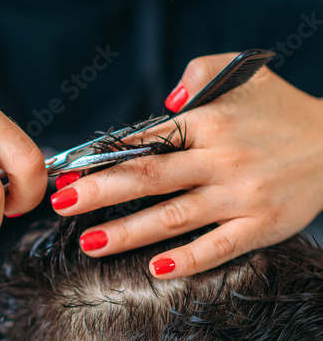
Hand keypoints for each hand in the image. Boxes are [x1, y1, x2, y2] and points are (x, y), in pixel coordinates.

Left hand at [50, 52, 322, 277]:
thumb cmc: (280, 109)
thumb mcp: (243, 73)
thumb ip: (199, 72)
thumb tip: (165, 101)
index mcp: (209, 122)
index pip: (145, 140)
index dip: (102, 156)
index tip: (70, 171)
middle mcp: (220, 159)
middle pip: (148, 177)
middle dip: (100, 192)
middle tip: (61, 204)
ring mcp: (240, 196)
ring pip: (173, 216)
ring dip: (128, 232)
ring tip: (90, 243)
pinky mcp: (261, 225)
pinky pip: (220, 247)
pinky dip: (188, 259)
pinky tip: (156, 268)